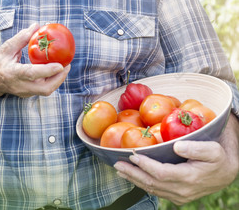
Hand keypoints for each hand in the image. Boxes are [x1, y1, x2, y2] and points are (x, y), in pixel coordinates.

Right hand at [0, 23, 70, 97]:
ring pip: (46, 91)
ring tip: (65, 66)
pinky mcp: (29, 94)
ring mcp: (25, 92)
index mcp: (13, 73)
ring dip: (58, 79)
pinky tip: (56, 69)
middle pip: (44, 89)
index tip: (60, 65)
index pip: (31, 74)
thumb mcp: (7, 48)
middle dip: (59, 78)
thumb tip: (36, 25)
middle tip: (67, 65)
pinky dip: (52, 80)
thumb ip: (22, 37)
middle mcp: (20, 86)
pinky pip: (44, 89)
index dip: (47, 70)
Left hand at [114, 114, 238, 204]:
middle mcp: (182, 190)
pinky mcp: (178, 196)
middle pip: (153, 183)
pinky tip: (134, 176)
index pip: (161, 173)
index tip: (133, 155)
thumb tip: (176, 146)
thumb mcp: (212, 149)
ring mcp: (180, 196)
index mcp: (189, 177)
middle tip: (117, 164)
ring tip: (120, 171)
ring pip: (153, 189)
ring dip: (135, 179)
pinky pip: (157, 191)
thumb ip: (195, 148)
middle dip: (133, 173)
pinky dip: (143, 183)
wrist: (225, 173)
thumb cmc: (218, 157)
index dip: (145, 165)